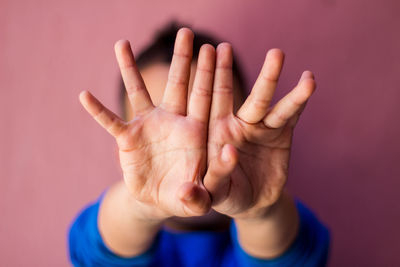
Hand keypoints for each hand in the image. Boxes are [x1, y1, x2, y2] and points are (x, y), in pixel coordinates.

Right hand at [79, 29, 216, 219]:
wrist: (160, 199)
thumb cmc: (186, 196)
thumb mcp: (198, 198)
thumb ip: (205, 190)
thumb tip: (212, 173)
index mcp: (195, 131)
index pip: (203, 98)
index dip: (207, 75)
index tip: (212, 49)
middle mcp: (172, 121)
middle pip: (178, 85)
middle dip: (182, 59)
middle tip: (186, 31)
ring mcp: (148, 127)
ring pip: (139, 92)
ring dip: (130, 69)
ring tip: (121, 42)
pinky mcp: (128, 140)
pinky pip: (111, 122)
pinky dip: (98, 111)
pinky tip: (84, 95)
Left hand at [204, 44, 315, 219]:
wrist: (252, 201)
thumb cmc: (227, 195)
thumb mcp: (213, 194)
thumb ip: (209, 182)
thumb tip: (222, 158)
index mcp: (215, 132)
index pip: (211, 101)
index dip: (212, 76)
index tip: (212, 50)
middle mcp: (237, 123)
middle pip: (240, 95)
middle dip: (239, 71)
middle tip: (240, 47)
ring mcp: (259, 127)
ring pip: (266, 100)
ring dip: (271, 78)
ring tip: (278, 54)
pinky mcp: (280, 134)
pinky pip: (289, 114)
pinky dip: (299, 99)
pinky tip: (308, 81)